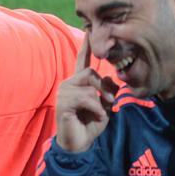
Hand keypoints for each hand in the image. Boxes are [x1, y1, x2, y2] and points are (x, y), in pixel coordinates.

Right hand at [55, 36, 118, 153]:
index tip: (88, 31)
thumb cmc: (90, 124)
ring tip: (100, 112)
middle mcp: (69, 85)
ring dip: (99, 100)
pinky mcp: (63, 103)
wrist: (79, 144)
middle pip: (89, 72)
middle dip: (103, 86)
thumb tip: (109, 78)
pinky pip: (86, 97)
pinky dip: (95, 107)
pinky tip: (96, 116)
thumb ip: (107, 90)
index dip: (86, 47)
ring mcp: (64, 93)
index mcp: (78, 84)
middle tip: (111, 100)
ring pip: (88, 85)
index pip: (82, 61)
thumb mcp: (105, 105)